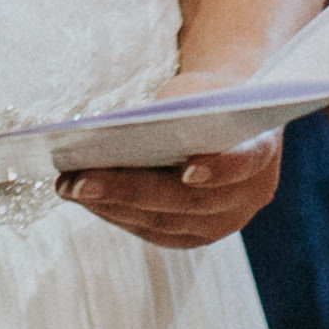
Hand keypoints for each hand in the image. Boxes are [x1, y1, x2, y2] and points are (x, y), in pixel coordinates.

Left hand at [65, 110, 281, 251]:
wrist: (227, 116)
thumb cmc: (206, 95)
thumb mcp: (195, 91)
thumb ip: (171, 114)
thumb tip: (110, 137)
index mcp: (261, 148)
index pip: (244, 162)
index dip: (219, 168)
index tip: (189, 170)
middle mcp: (248, 196)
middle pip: (186, 200)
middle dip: (127, 191)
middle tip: (78, 181)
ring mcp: (222, 223)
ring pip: (163, 222)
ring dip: (110, 206)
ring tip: (67, 187)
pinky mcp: (194, 236)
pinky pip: (152, 231)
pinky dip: (115, 213)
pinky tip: (83, 197)